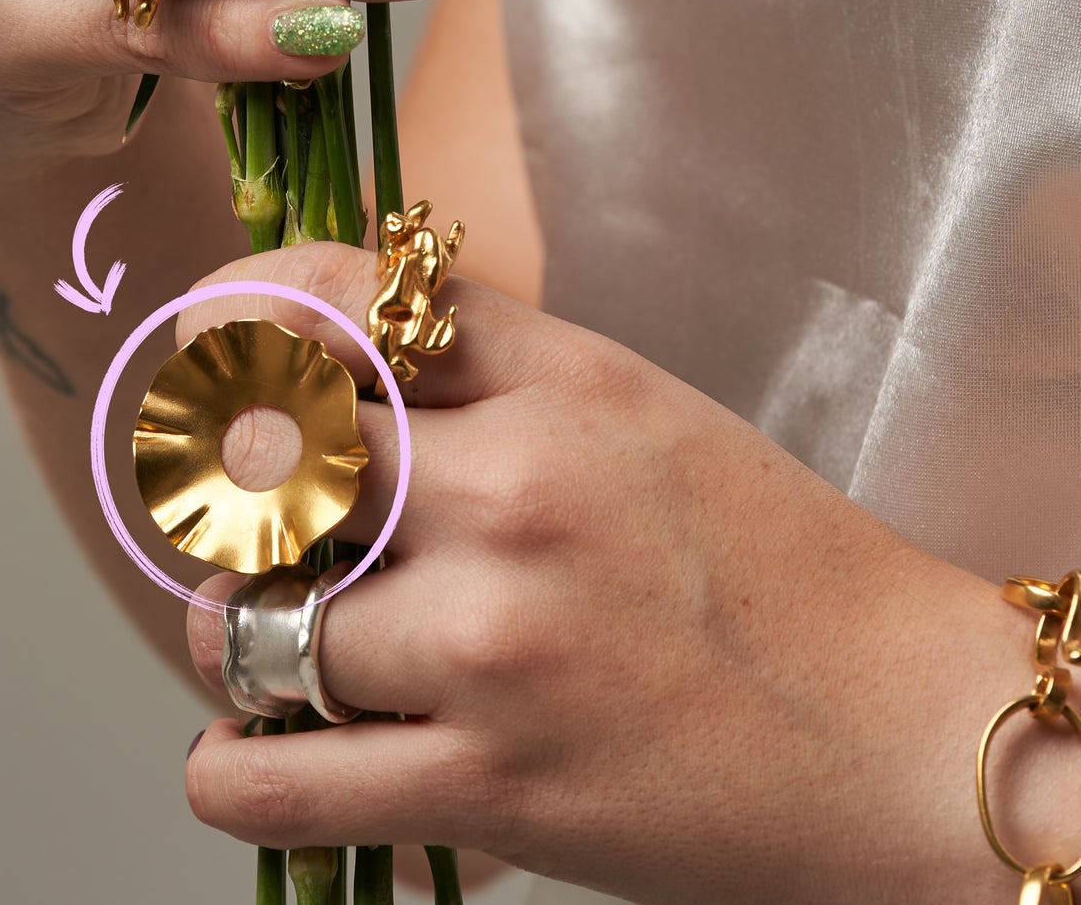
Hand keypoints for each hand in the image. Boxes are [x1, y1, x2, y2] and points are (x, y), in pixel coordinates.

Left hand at [178, 244, 1066, 903]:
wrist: (888, 722)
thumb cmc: (754, 545)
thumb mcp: (625, 396)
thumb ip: (472, 353)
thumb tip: (316, 332)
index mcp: (545, 390)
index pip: (324, 306)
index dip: (233, 313)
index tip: (208, 341)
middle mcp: (508, 502)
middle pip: (268, 463)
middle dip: (230, 490)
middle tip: (242, 514)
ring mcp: (492, 651)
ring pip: (250, 626)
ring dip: (234, 633)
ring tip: (277, 637)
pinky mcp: (491, 790)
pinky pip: (276, 780)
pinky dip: (229, 769)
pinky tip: (244, 750)